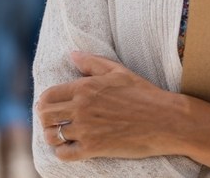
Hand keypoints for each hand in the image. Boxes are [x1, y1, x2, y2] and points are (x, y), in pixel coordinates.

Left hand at [36, 52, 183, 160]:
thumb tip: (72, 54)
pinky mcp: (94, 149)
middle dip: (45, 118)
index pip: (48, 95)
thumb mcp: (118, 71)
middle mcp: (81, 108)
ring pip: (51, 135)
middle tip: (53, 121)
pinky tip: (69, 148)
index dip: (44, 101)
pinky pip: (64, 154)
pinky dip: (62, 152)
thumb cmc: (143, 93)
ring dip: (52, 135)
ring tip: (59, 134)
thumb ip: (92, 63)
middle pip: (45, 115)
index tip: (49, 105)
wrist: (165, 120)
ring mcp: (86, 130)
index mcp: (85, 87)